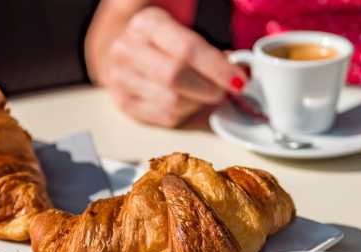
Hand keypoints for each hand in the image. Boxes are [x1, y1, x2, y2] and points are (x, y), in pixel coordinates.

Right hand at [99, 6, 245, 126]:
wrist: (129, 51)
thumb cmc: (165, 40)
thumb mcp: (184, 28)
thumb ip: (209, 47)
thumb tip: (238, 70)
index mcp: (146, 24)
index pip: (187, 49)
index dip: (218, 68)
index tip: (239, 80)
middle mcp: (127, 50)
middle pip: (176, 78)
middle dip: (209, 89)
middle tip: (225, 91)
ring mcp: (121, 79)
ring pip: (172, 103)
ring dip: (199, 103)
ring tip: (206, 94)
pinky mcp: (125, 103)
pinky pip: (165, 118)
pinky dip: (186, 114)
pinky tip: (190, 102)